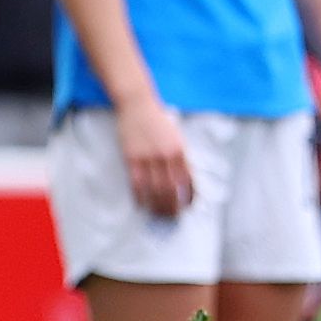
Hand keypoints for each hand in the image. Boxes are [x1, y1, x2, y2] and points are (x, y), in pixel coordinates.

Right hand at [117, 100, 195, 217]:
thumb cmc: (157, 120)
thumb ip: (180, 157)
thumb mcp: (175, 137)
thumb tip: (183, 181)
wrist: (137, 104)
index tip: (187, 207)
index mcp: (179, 150)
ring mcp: (147, 157)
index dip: (188, 197)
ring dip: (156, 205)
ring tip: (157, 213)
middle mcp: (165, 156)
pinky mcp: (131, 158)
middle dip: (172, 207)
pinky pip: (136, 183)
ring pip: (154, 190)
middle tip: (171, 217)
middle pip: (171, 190)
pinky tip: (141, 204)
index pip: (188, 181)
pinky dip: (139, 197)